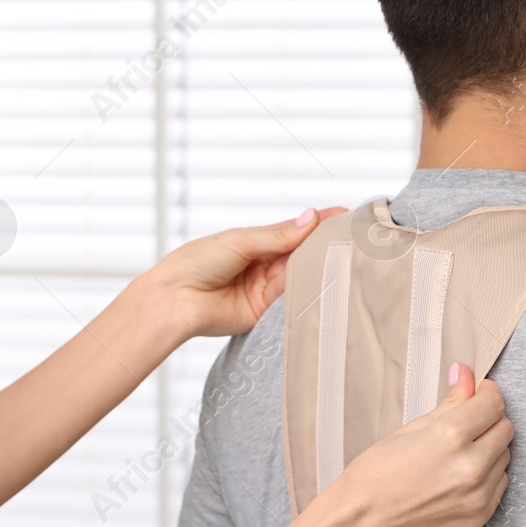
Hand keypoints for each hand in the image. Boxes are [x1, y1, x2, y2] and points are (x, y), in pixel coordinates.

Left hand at [141, 207, 346, 338]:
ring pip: (298, 274)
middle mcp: (263, 265)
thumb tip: (312, 217)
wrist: (174, 299)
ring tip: (341, 253)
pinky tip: (321, 277)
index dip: (319, 223)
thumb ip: (278, 235)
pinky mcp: (264, 312)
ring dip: (317, 265)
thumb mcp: (241, 241)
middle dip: (324, 244)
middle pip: (301, 254)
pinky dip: (304, 287)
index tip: (346, 215)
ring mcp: (265, 289)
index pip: (295, 231)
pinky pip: (289, 298)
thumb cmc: (196, 263)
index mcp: (256, 243)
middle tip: (351, 235)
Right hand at [331, 364, 511, 526]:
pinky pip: (499, 483)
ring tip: (457, 453)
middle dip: (489, 419)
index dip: (486, 392)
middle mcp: (470, 467)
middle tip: (465, 422)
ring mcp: (478, 494)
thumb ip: (448, 404)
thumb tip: (465, 375)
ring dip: (489, 447)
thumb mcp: (409, 431)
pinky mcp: (480, 515)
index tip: (478, 392)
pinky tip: (460, 474)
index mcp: (450, 438)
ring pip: (505, 456)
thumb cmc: (374, 477)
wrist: (361, 524)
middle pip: (505, 428)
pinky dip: (487, 474)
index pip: (492, 403)